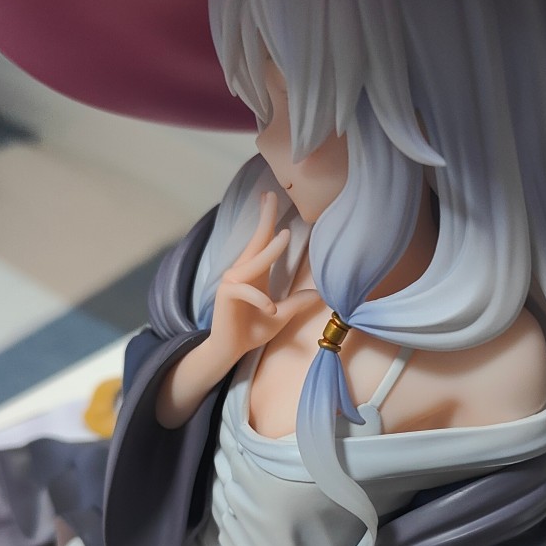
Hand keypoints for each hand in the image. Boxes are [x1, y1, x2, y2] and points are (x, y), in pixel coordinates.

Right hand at [208, 192, 321, 367]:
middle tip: (271, 195)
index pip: (262, 241)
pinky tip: (271, 308)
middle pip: (256, 240)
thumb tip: (319, 294)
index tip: (268, 198)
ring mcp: (232, 282)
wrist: (230, 349)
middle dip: (264, 217)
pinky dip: (260, 299)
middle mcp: (242, 272)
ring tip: (285, 236)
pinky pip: (246, 291)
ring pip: (254, 261)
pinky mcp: (226, 295)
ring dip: (270, 250)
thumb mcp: (281, 315)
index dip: (266, 219)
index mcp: (255, 273)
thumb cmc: (252, 330)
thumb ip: (296, 303)